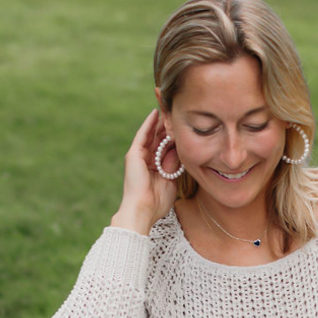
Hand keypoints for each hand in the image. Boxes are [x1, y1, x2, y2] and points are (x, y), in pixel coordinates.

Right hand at [111, 109, 178, 234]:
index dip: (173, 137)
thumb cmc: (157, 203)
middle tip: (176, 111)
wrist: (143, 210)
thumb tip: (180, 151)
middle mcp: (145, 160)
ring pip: (151, 134)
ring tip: (167, 107)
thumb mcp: (171, 181)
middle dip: (167, 126)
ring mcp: (138, 156)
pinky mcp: (134, 154)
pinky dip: (149, 124)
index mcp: (154, 168)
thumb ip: (174, 166)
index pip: (165, 148)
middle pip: (158, 139)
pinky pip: (143, 135)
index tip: (183, 127)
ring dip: (159, 122)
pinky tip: (156, 113)